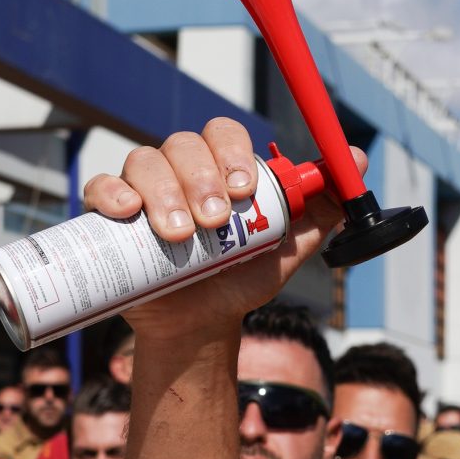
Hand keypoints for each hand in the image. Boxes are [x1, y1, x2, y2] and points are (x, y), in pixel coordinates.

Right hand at [79, 119, 360, 334]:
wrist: (199, 325)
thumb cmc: (239, 279)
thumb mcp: (286, 249)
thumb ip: (320, 209)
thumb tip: (357, 159)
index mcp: (221, 168)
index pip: (224, 133)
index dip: (233, 153)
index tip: (245, 189)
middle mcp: (181, 170)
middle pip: (184, 145)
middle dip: (200, 179)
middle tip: (214, 222)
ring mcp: (143, 190)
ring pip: (145, 161)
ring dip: (163, 192)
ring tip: (180, 235)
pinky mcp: (112, 217)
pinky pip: (102, 187)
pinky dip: (112, 193)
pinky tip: (129, 213)